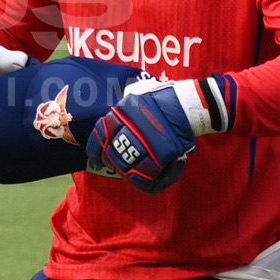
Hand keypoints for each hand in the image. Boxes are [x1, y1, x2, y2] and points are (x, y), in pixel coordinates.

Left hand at [88, 76, 228, 192]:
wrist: (184, 104)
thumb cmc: (158, 99)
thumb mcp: (132, 97)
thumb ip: (121, 111)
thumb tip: (111, 125)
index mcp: (119, 116)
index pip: (98, 139)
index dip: (95, 151)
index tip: (97, 157)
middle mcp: (128, 132)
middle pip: (112, 157)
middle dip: (112, 163)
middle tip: (117, 164)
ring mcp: (145, 146)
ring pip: (128, 171)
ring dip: (130, 174)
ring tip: (135, 171)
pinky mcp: (161, 157)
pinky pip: (148, 180)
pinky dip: (149, 183)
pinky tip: (153, 179)